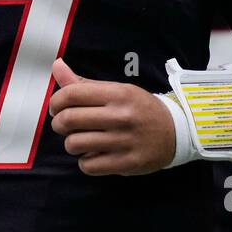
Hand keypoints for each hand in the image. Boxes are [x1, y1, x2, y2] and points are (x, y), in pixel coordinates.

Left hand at [48, 58, 176, 175]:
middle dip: (59, 124)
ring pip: (74, 144)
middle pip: (68, 120)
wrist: (176, 132)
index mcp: (117, 94)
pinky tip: (94, 155)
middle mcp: (120, 116)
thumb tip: (56, 66)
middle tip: (65, 126)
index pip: (71, 94)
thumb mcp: (117, 90)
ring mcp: (124, 141)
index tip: (57, 108)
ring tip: (81, 141)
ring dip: (71, 144)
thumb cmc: (140, 109)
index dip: (55, 102)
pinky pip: (88, 165)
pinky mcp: (126, 163)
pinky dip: (85, 162)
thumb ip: (84, 83)